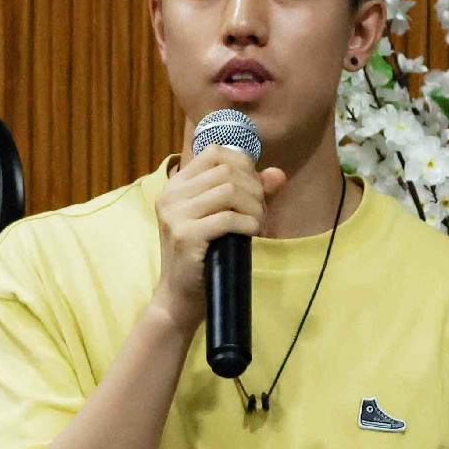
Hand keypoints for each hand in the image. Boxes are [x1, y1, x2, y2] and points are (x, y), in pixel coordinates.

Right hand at [151, 147, 287, 331]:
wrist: (180, 296)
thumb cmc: (204, 255)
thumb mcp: (224, 218)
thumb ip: (249, 193)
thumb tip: (278, 174)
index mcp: (175, 185)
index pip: (214, 153)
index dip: (242, 164)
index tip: (255, 187)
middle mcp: (170, 195)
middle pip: (226, 171)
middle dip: (254, 189)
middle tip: (261, 212)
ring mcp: (175, 215)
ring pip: (229, 191)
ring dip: (254, 207)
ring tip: (258, 224)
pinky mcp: (184, 235)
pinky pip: (228, 218)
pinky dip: (248, 224)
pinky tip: (252, 234)